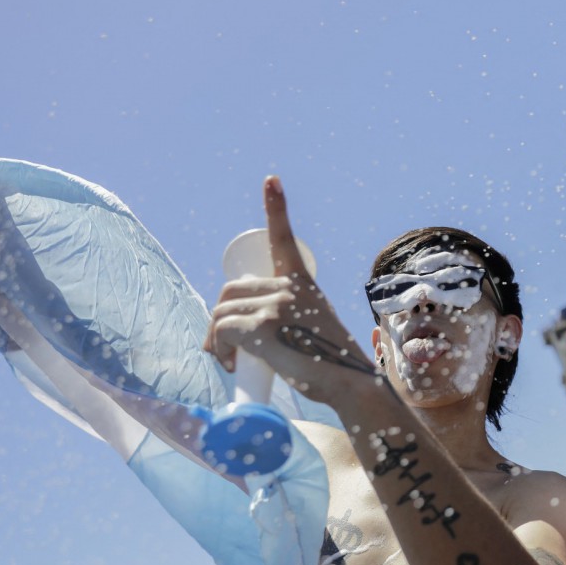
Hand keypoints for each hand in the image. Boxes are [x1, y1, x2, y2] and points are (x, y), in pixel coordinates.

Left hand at [205, 176, 374, 403]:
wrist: (349, 384)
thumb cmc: (330, 364)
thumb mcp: (311, 327)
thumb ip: (284, 316)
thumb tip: (240, 331)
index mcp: (303, 284)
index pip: (285, 240)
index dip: (277, 207)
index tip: (271, 180)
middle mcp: (289, 288)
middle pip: (231, 290)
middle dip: (220, 318)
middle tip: (226, 347)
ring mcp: (276, 304)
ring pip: (222, 312)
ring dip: (216, 339)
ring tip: (231, 360)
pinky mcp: (261, 326)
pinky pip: (222, 330)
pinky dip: (219, 349)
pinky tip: (233, 364)